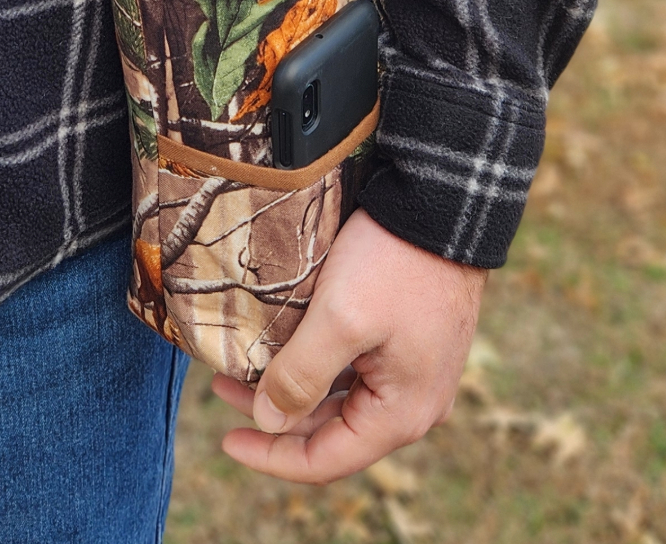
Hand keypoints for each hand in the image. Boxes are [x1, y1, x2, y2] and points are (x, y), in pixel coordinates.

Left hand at [213, 208, 485, 482]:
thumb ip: (301, 376)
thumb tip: (267, 422)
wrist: (443, 204)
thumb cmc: (394, 263)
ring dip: (293, 387)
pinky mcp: (407, 341)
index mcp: (401, 414)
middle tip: (222, 386)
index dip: (270, 456)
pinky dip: (316, 366)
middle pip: (330, 430)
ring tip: (243, 365)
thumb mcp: (340, 319)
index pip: (325, 460)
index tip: (224, 439)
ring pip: (340, 398)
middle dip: (274, 414)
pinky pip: (354, 370)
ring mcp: (413, 372)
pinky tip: (285, 344)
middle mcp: (412, 404)